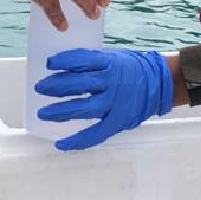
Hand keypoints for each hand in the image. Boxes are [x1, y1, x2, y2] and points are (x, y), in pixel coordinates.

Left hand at [35, 48, 172, 150]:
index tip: (48, 64)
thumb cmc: (132, 68)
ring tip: (43, 113)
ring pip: (82, 108)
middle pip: (78, 84)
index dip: (63, 61)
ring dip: (60, 111)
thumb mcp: (113, 57)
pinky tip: (61, 143)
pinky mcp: (117, 120)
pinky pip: (95, 133)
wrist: (160, 82)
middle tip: (40, 88)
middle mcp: (111, 82)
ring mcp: (114, 102)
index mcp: (109, 63)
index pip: (82, 59)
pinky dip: (77, 140)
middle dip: (55, 86)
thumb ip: (92, 62)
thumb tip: (64, 66)